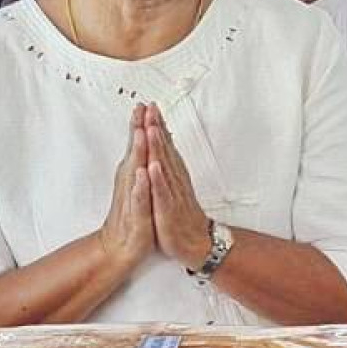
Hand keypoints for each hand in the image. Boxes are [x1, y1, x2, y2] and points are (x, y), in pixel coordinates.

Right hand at [98, 110, 154, 267]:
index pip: (138, 144)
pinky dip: (140, 185)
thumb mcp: (139, 185)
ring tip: (140, 133)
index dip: (141, 124)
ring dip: (137, 151)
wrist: (121, 246)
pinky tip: (141, 174)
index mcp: (132, 173)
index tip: (145, 103)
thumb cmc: (133, 214)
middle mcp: (130, 181)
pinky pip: (139, 198)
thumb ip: (139, 162)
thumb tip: (143, 141)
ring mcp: (133, 197)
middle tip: (140, 108)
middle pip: (134, 151)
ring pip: (135, 170)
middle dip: (138, 129)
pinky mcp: (137, 215)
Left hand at [139, 105, 215, 268]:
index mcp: (172, 174)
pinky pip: (163, 193)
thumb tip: (165, 145)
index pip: (164, 145)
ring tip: (152, 128)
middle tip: (151, 108)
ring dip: (158, 147)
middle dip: (157, 128)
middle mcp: (173, 180)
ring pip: (164, 166)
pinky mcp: (168, 210)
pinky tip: (153, 167)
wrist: (195, 242)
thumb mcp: (173, 186)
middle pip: (164, 149)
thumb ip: (169, 164)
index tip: (151, 105)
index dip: (157, 125)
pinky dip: (158, 180)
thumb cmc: (182, 215)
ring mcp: (171, 194)